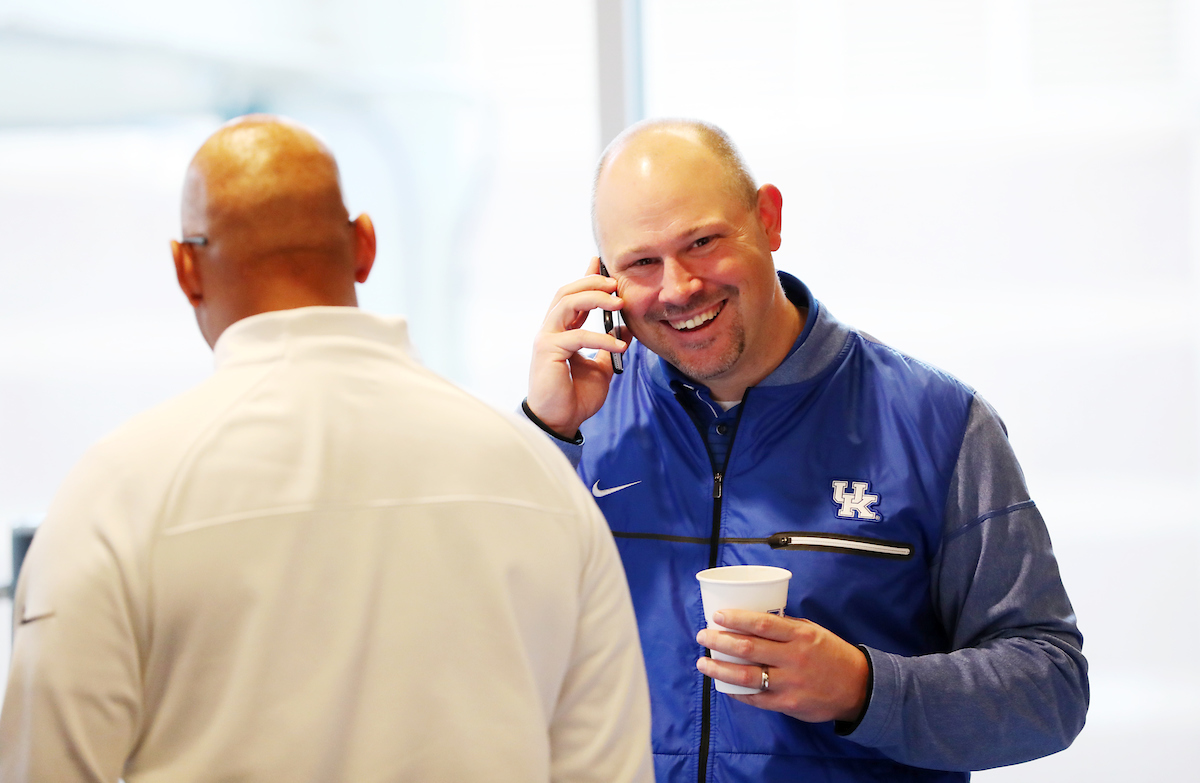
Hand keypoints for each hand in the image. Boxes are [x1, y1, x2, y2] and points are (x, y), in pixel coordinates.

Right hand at [527, 257, 627, 437]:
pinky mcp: (548, 351)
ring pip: (567, 303)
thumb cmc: (576, 396)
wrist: (561, 421)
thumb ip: (610, 347)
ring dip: (594, 298)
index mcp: (562, 331)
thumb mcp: (602, 368)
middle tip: (616, 284)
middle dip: (592, 283)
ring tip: (619, 303)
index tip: (599, 262)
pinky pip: (577, 336)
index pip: (573, 296)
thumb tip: (627, 330)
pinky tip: (620, 345)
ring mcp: (547, 338)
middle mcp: (551, 330)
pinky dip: (601, 338)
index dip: (586, 278)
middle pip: (567, 292)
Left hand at [695, 609, 868, 723]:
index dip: (736, 619)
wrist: (858, 687)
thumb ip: (785, 627)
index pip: (762, 623)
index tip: (717, 616)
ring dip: (720, 669)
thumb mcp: (812, 631)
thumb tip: (751, 618)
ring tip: (703, 663)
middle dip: (720, 641)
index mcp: (799, 635)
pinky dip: (737, 692)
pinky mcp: (789, 704)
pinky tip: (724, 686)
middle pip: (748, 648)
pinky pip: (756, 698)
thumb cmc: (830, 653)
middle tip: (703, 636)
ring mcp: (790, 683)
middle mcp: (793, 658)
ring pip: (747, 676)